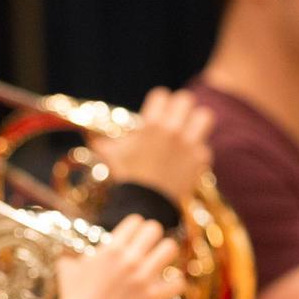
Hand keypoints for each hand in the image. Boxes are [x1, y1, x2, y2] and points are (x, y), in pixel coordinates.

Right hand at [47, 215, 183, 298]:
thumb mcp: (67, 271)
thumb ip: (70, 257)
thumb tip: (65, 256)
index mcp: (111, 249)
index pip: (136, 221)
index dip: (135, 229)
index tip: (134, 239)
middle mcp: (129, 260)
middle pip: (155, 229)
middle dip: (152, 237)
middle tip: (148, 249)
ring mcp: (143, 279)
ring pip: (170, 248)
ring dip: (165, 254)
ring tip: (159, 263)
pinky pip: (178, 282)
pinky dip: (174, 283)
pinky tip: (166, 286)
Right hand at [87, 88, 213, 203]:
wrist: (145, 203)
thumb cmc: (126, 177)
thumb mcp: (111, 155)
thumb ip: (105, 143)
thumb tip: (93, 139)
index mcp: (152, 124)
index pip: (161, 95)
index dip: (158, 102)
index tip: (157, 111)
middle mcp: (174, 130)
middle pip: (185, 100)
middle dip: (179, 107)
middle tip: (175, 118)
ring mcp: (190, 144)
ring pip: (203, 116)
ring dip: (196, 122)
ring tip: (189, 131)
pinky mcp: (200, 159)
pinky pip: (204, 146)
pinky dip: (197, 152)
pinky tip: (187, 159)